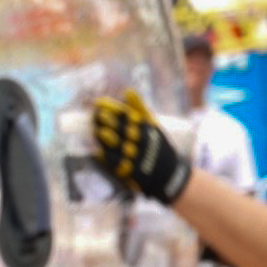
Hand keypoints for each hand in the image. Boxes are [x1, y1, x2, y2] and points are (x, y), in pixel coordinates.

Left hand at [81, 91, 190, 206]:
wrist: (169, 175)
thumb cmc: (157, 145)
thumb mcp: (152, 125)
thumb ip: (140, 108)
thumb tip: (129, 90)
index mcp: (147, 129)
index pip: (129, 116)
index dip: (114, 109)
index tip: (99, 102)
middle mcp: (143, 143)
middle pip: (126, 130)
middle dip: (112, 122)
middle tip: (98, 114)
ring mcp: (138, 159)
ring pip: (122, 148)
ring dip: (110, 140)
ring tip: (99, 131)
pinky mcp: (132, 174)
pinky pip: (119, 166)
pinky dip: (108, 160)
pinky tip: (98, 153)